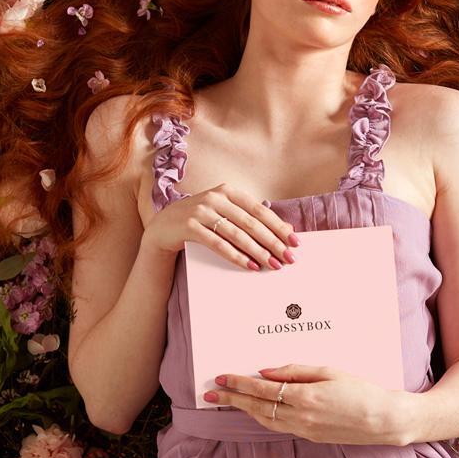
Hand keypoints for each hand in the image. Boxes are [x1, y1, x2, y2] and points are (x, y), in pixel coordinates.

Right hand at [141, 183, 298, 271]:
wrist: (163, 228)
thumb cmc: (200, 222)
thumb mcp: (225, 215)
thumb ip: (251, 220)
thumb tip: (287, 231)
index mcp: (227, 191)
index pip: (260, 210)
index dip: (279, 226)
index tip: (295, 241)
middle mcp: (215, 197)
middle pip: (251, 223)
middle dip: (272, 242)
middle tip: (288, 258)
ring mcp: (200, 210)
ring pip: (236, 234)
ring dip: (257, 251)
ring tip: (271, 265)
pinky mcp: (189, 226)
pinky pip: (218, 244)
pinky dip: (236, 256)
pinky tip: (249, 265)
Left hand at [203, 364, 410, 445]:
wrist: (383, 420)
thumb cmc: (360, 391)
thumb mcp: (328, 371)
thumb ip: (295, 371)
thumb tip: (266, 373)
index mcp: (304, 397)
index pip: (261, 390)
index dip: (238, 383)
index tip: (221, 378)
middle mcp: (300, 417)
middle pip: (256, 407)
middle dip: (231, 398)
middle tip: (209, 393)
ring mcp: (304, 430)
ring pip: (264, 420)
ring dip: (244, 410)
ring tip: (227, 401)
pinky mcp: (310, 437)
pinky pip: (278, 426)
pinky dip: (263, 417)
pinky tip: (255, 410)